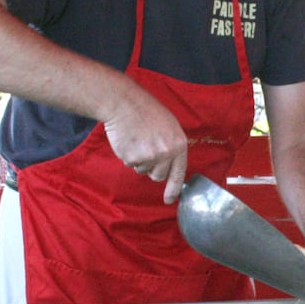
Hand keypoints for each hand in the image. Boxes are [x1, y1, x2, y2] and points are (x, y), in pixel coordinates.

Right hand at [101, 89, 188, 204]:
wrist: (125, 103)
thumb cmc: (146, 111)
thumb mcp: (169, 126)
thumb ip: (172, 146)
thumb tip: (170, 165)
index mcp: (178, 145)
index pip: (179, 173)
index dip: (174, 189)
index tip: (169, 200)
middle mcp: (166, 153)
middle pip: (159, 176)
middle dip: (152, 168)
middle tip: (146, 148)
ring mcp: (149, 157)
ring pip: (143, 170)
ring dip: (139, 160)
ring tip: (137, 139)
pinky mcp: (132, 158)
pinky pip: (130, 165)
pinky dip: (128, 155)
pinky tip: (128, 140)